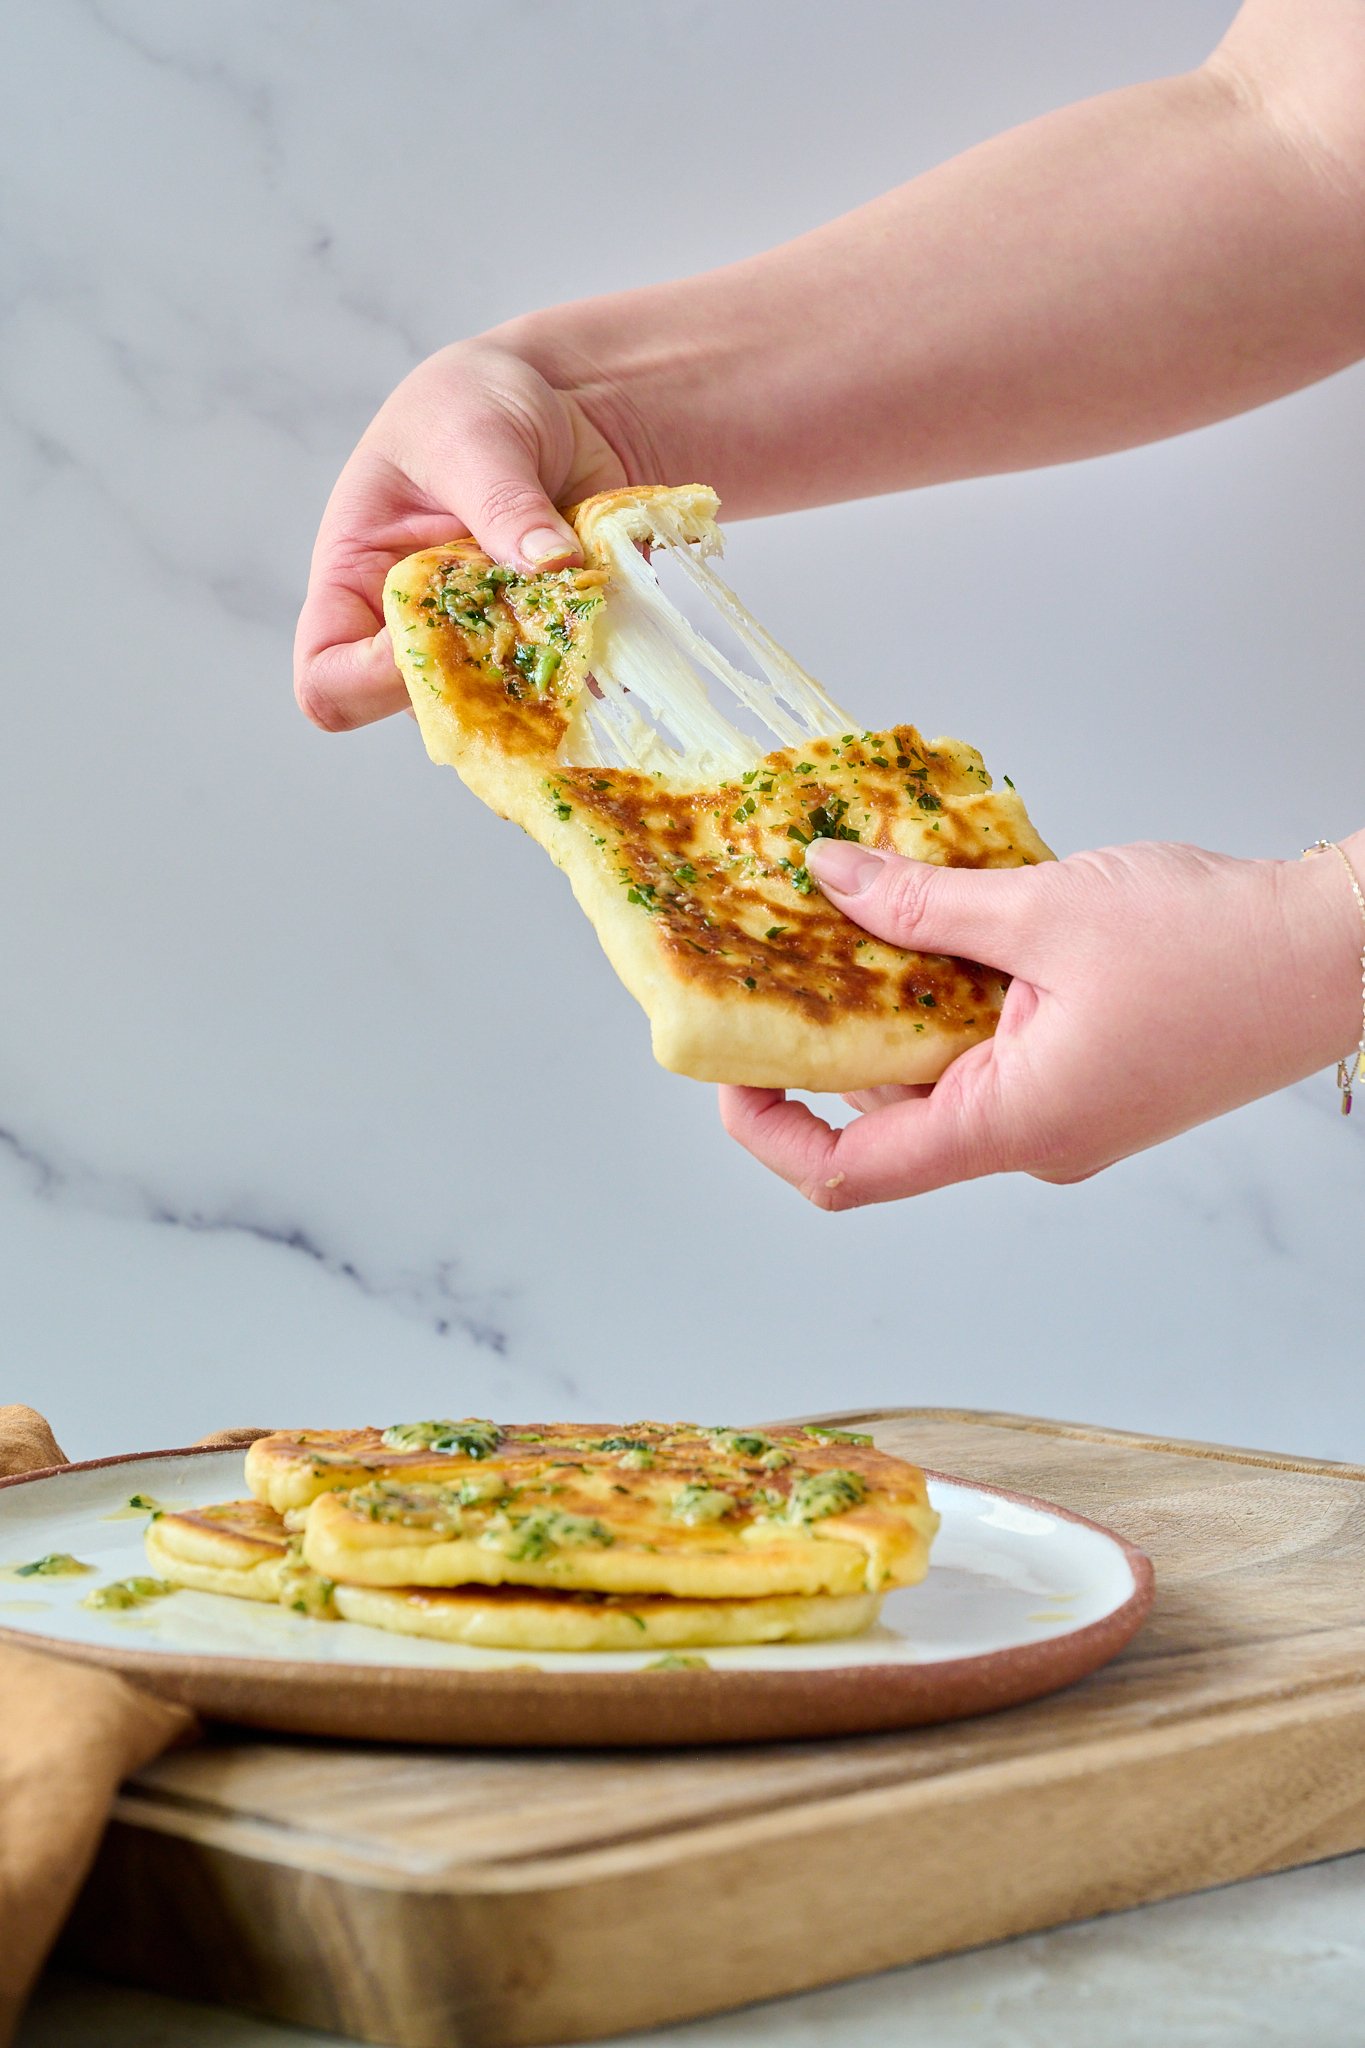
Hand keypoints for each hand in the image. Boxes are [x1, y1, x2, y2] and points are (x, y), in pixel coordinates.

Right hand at [293, 339, 637, 731]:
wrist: (561, 403)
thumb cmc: (476, 403)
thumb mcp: (473, 433)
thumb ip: (502, 501)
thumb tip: (550, 565)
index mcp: (356, 582)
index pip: (327, 679)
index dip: (368, 683)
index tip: (436, 637)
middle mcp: (414, 632)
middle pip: (425, 708)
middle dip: (480, 682)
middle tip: (536, 617)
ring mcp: (484, 649)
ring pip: (503, 709)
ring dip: (545, 676)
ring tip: (583, 605)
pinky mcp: (547, 648)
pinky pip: (567, 690)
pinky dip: (594, 667)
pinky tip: (615, 617)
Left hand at [720, 834, 1362, 1207]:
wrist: (1339, 954)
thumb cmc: (1220, 947)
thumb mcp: (1047, 909)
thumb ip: (923, 904)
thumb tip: (829, 881)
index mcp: (1012, 1124)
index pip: (846, 1172)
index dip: (767, 1129)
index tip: (729, 1067)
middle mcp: (1030, 1139)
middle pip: (883, 1116)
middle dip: (826, 1038)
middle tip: (786, 951)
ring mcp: (1061, 1116)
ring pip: (938, 1075)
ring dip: (893, 1005)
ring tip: (863, 914)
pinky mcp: (1087, 1083)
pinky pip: (990, 1053)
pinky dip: (952, 997)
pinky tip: (947, 922)